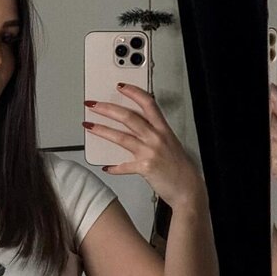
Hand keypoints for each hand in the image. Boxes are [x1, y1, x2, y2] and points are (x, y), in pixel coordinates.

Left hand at [83, 82, 205, 206]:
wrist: (187, 188)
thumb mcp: (170, 144)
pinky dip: (114, 167)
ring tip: (89, 126)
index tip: (120, 86)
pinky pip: (124, 166)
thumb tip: (133, 130)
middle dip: (107, 108)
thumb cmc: (178, 167)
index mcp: (163, 129)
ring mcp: (150, 151)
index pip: (148, 103)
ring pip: (121, 137)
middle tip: (93, 104)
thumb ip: (153, 135)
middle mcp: (156, 137)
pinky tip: (106, 167)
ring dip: (102, 130)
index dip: (133, 92)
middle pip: (128, 117)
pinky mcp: (145, 167)